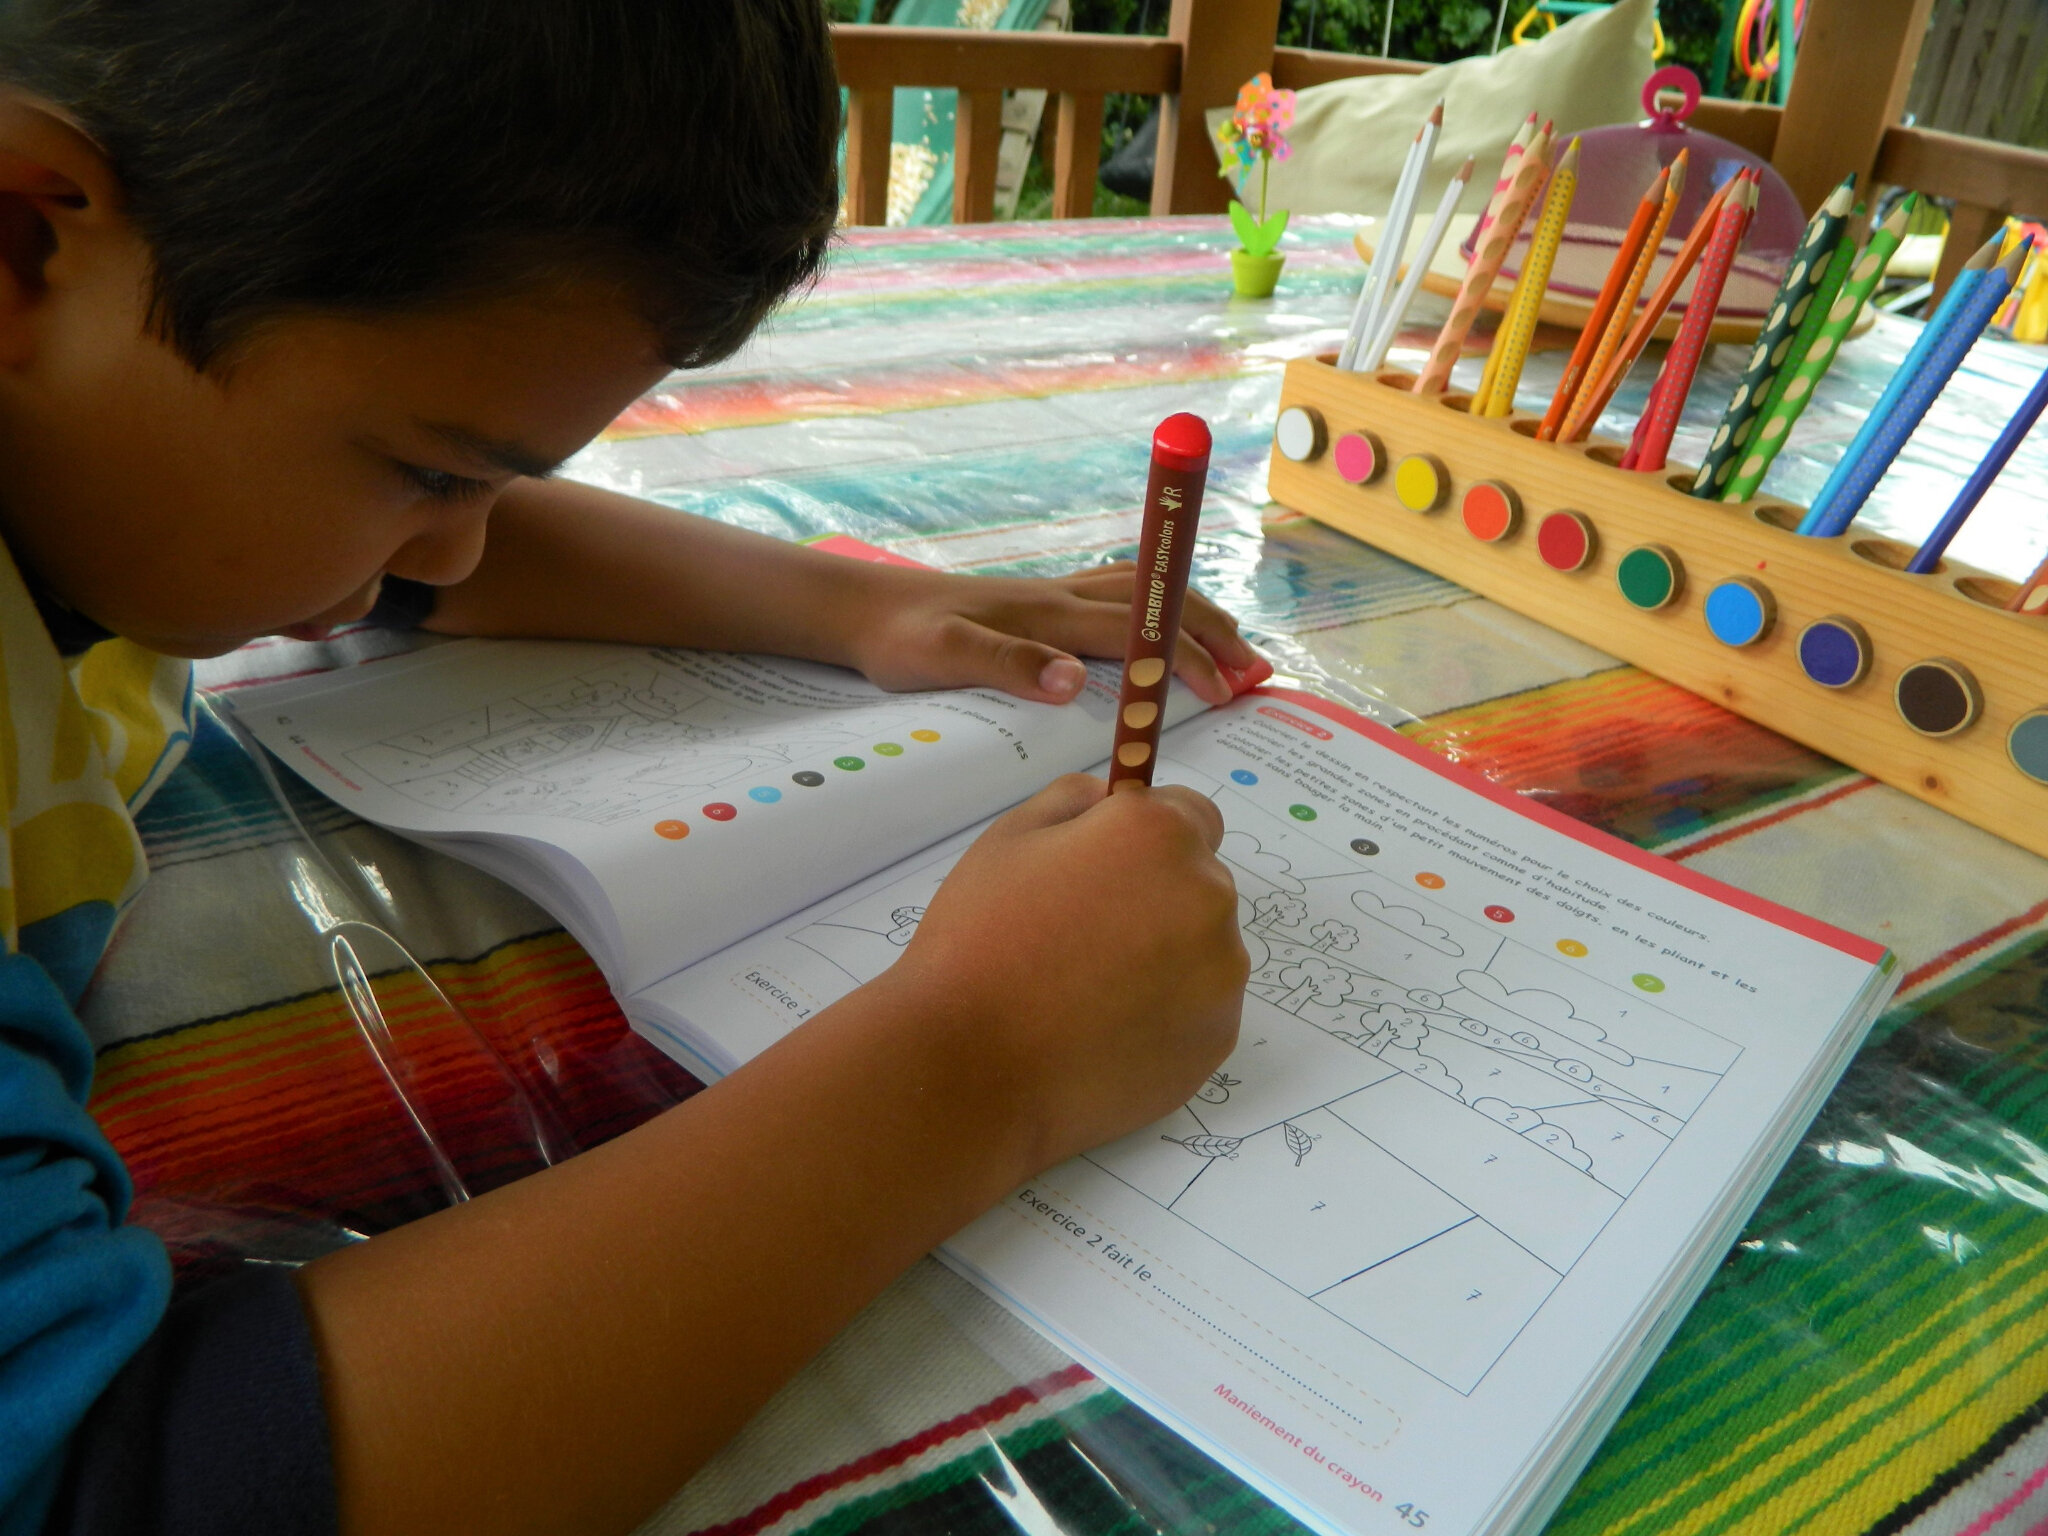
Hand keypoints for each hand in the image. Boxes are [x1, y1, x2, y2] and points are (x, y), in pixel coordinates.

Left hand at [835, 562, 1270, 706]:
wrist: (862, 608)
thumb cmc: (899, 638)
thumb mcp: (943, 658)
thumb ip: (1007, 666)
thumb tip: (1073, 680)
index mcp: (1049, 614)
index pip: (1140, 631)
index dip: (1191, 657)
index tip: (1228, 689)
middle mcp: (1060, 595)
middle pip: (1159, 601)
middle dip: (1215, 632)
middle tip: (1258, 672)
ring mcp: (1053, 594)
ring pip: (1145, 593)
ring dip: (1195, 616)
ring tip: (1234, 649)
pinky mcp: (1041, 601)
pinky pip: (1120, 595)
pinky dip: (1160, 607)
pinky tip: (1164, 628)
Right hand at [881, 774, 1248, 1172]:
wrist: (973, 1067)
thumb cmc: (979, 941)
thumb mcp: (1008, 839)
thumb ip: (1071, 800)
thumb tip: (1109, 799)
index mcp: (1158, 834)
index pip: (1192, 814)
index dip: (1149, 838)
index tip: (1107, 870)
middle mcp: (1208, 896)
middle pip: (1198, 884)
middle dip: (1155, 899)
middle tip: (1081, 937)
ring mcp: (1220, 974)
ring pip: (1204, 950)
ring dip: (1164, 959)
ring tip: (1086, 994)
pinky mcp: (1217, 1039)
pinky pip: (1200, 1010)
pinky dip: (1165, 1015)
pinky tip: (1102, 1032)